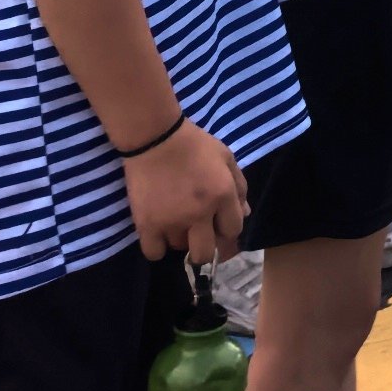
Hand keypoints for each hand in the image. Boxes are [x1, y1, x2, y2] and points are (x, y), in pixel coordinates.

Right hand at [125, 120, 250, 264]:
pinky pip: (154, 253)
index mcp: (222, 195)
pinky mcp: (147, 224)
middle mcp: (200, 213)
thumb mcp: (226, 157)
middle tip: (198, 233)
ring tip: (176, 222)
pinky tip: (158, 232)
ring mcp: (172, 221)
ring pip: (180, 249)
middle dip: (205, 246)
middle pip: (205, 252)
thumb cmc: (194, 144)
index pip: (233, 231)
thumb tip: (245, 214)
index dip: (227, 230)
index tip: (219, 225)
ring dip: (181, 239)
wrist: (156, 138)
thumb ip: (239, 186)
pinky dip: (157, 246)